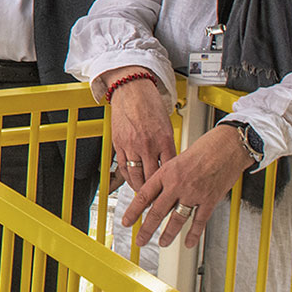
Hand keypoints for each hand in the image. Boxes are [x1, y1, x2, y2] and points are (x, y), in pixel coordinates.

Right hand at [104, 66, 174, 191]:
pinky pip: (122, 167)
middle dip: (155, 193)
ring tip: (143, 196)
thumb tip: (170, 165)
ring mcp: (131, 146)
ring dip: (139, 189)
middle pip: (152, 178)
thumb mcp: (166, 126)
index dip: (170, 186)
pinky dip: (127, 178)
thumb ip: (167, 146)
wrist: (131, 90)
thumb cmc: (149, 105)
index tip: (172, 195)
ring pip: (135, 176)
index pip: (169, 171)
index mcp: (164, 140)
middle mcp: (148, 145)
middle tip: (157, 202)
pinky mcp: (118, 144)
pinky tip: (131, 182)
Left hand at [121, 125, 254, 248]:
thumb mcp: (176, 160)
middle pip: (157, 212)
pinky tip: (188, 242)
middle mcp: (177, 184)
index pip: (144, 196)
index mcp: (166, 173)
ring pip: (177, 219)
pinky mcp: (210, 199)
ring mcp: (194, 193)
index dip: (133, 211)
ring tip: (162, 243)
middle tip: (140, 240)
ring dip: (168, 234)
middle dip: (146, 229)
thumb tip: (154, 194)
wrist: (228, 146)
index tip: (126, 221)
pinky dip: (193, 234)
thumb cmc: (204, 149)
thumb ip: (166, 178)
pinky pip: (199, 221)